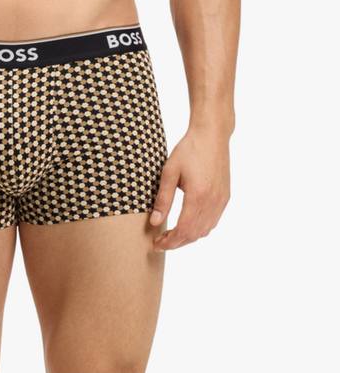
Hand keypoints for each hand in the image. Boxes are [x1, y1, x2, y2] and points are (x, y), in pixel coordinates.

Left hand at [149, 125, 230, 251]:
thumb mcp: (169, 171)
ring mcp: (221, 200)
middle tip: (160, 243)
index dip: (169, 241)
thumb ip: (163, 198)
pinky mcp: (225, 197)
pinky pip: (213, 221)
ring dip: (188, 237)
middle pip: (194, 234)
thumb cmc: (188, 150)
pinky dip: (200, 228)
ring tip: (171, 235)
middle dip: (177, 242)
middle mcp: (213, 201)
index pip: (183, 230)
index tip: (156, 244)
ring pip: (205, 230)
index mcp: (198, 196)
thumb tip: (155, 222)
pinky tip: (188, 224)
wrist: (212, 136)